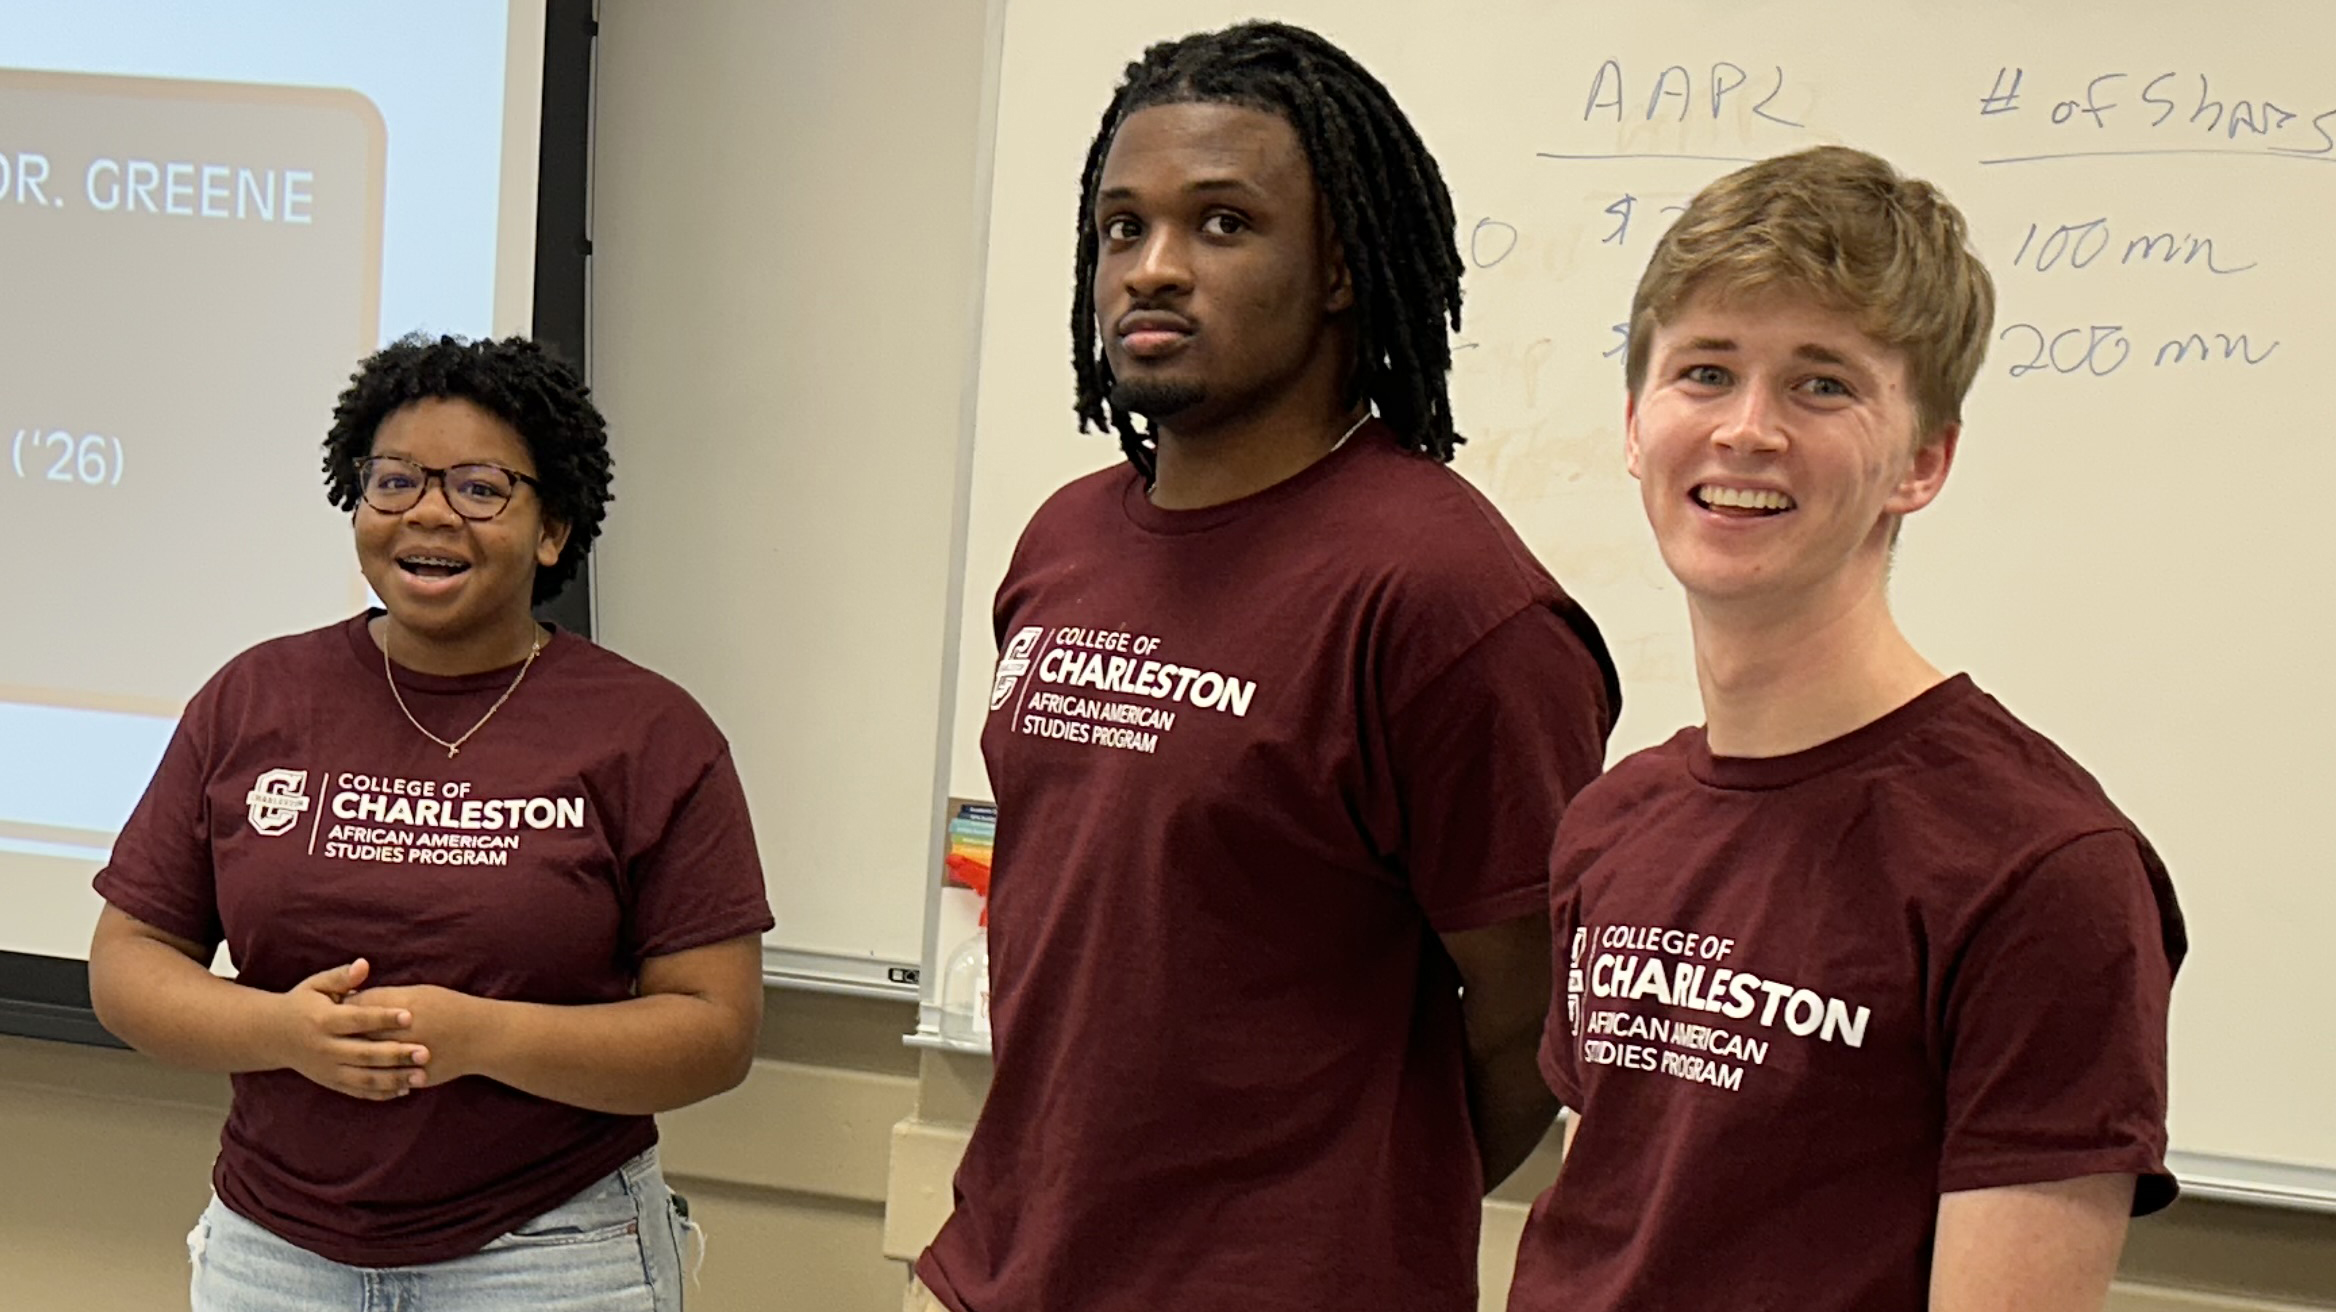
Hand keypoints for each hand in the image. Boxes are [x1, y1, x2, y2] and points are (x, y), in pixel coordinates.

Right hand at [274, 959, 426, 1100]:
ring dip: (394, 1079)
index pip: (358, 1020)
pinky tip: (405, 1090)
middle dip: (396, 1054)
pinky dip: (381, 1093)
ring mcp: (328, 1069)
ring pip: (364, 1078)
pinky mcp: (331, 1082)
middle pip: (365, 1053)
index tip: (410, 1016)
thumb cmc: (302, 1003)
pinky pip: (358, 1091)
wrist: (272, 1035)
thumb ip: (341, 977)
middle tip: (426, 1052)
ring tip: (422, 1076)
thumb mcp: (316, 986)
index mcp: (324, 1021)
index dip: (383, 1018)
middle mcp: (326, 1048)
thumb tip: (364, 965)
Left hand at [345, 983, 498, 1087]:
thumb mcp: (418, 993)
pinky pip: (387, 1080)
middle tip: (332, 1033)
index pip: (358, 1008)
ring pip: (371, 1061)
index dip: (343, 1007)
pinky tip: (366, 1071)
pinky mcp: (415, 1076)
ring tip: (347, 1053)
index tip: (331, 1007)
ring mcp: (409, 1058)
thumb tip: (355, 1001)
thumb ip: (386, 998)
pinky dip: (375, 1076)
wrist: (482, 1036)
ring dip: (357, 1057)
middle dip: (344, 1034)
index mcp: (402, 1009)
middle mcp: (403, 1033)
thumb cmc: (450, 1008)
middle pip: (359, 1035)